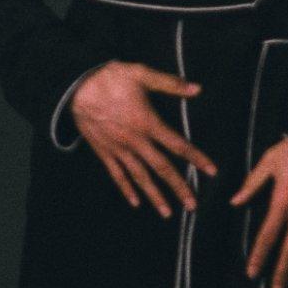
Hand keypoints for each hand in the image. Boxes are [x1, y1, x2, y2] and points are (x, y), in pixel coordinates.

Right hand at [70, 61, 217, 217]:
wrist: (76, 86)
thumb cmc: (110, 78)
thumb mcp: (142, 74)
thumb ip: (170, 83)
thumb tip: (196, 88)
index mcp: (148, 123)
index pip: (178, 145)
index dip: (196, 158)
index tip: (211, 171)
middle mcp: (135, 141)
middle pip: (162, 168)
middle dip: (179, 187)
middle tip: (193, 205)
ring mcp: (119, 149)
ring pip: (140, 177)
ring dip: (155, 196)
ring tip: (167, 213)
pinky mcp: (104, 152)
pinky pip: (117, 175)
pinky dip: (126, 189)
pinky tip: (135, 202)